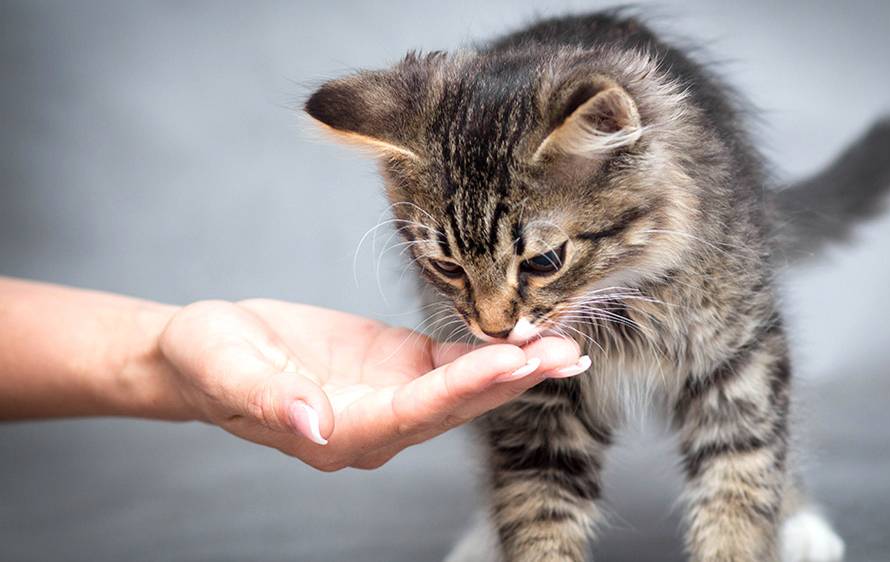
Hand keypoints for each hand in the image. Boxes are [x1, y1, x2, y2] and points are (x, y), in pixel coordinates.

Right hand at [158, 299, 586, 470]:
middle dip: (512, 380)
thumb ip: (271, 400)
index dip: (465, 386)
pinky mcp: (398, 367)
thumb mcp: (226, 371)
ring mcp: (392, 397)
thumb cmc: (208, 360)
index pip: (414, 412)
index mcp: (340, 431)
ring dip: (516, 369)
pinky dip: (490, 352)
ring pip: (464, 388)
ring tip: (568, 347)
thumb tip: (313, 424)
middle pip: (455, 406)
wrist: (205, 350)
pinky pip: (452, 364)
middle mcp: (377, 424)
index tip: (513, 359)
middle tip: (565, 354)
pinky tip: (531, 339)